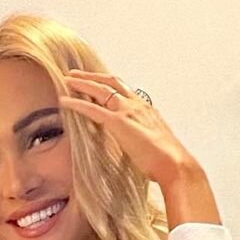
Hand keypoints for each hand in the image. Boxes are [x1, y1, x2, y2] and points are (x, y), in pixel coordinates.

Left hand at [60, 71, 216, 218]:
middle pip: (112, 82)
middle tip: (76, 75)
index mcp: (146, 109)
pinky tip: (64, 101)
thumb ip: (143, 138)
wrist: (175, 165)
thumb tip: (137, 145)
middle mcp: (137, 105)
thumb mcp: (154, 144)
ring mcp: (128, 112)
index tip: (97, 82)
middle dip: (92, 77)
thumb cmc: (167, 161)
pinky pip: (92, 109)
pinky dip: (76, 103)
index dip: (109, 84)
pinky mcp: (119, 123)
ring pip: (101, 90)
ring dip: (82, 83)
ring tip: (67, 80)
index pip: (124, 90)